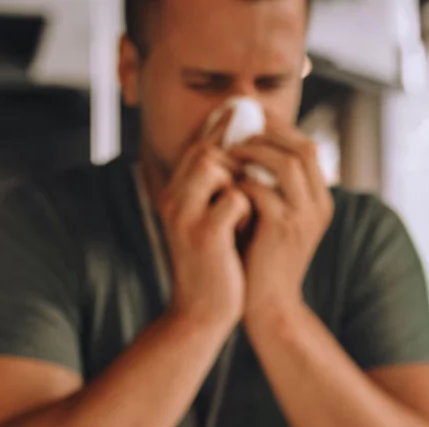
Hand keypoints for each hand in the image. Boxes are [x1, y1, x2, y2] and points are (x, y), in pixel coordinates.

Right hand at [158, 126, 252, 332]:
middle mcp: (172, 200)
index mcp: (173, 195)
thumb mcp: (209, 222)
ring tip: (244, 213)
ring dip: (241, 182)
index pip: (196, 148)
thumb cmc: (214, 266)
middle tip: (255, 175)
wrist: (201, 313)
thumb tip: (245, 156)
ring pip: (218, 166)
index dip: (219, 129)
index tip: (240, 110)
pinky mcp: (205, 235)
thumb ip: (218, 191)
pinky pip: (236, 198)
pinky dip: (248, 210)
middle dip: (237, 158)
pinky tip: (244, 231)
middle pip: (206, 151)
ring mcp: (185, 216)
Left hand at [229, 121, 333, 323]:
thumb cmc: (262, 260)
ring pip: (288, 162)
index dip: (279, 128)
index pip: (307, 147)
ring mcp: (304, 217)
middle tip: (237, 127)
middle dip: (268, 132)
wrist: (268, 306)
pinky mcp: (283, 230)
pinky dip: (242, 181)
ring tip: (229, 152)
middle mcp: (319, 206)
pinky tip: (226, 183)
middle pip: (304, 147)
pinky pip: (263, 189)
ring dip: (255, 151)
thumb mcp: (274, 219)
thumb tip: (248, 149)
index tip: (251, 119)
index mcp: (320, 200)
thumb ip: (271, 187)